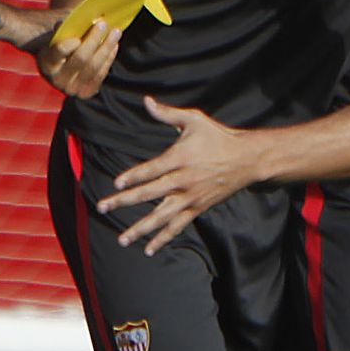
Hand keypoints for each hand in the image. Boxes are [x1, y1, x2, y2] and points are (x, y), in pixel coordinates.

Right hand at [36, 18, 120, 96]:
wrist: (61, 66)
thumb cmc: (60, 42)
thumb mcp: (58, 34)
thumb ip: (65, 27)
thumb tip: (79, 17)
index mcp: (47, 62)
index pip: (57, 53)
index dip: (67, 46)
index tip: (77, 37)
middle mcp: (57, 79)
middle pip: (80, 59)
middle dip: (93, 40)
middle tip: (103, 24)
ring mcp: (72, 88)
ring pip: (93, 67)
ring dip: (106, 48)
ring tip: (116, 32)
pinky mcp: (85, 92)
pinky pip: (100, 75)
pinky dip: (109, 59)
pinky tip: (114, 45)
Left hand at [96, 97, 255, 253]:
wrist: (246, 160)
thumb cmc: (218, 137)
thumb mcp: (195, 120)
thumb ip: (168, 113)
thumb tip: (146, 101)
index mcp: (180, 158)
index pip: (151, 169)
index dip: (134, 176)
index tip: (117, 184)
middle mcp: (183, 181)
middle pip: (149, 194)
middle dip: (124, 201)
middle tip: (103, 207)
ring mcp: (190, 198)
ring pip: (161, 217)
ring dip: (140, 229)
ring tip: (122, 240)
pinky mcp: (197, 209)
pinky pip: (177, 227)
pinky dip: (163, 239)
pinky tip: (148, 249)